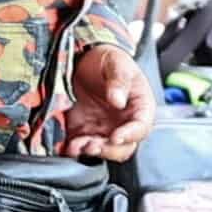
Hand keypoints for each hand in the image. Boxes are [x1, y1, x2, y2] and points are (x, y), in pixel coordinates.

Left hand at [52, 28, 155, 158]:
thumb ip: (119, 80)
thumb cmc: (107, 60)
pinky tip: (69, 145)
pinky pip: (81, 148)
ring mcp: (104, 129)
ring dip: (91, 152)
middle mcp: (124, 123)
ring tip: (78, 145)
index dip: (130, 135)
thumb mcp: (116, 63)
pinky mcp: (84, 132)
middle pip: (124, 148)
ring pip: (104, 151)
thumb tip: (118, 100)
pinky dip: (75, 150)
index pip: (141, 127)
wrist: (83, 58)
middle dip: (109, 150)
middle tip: (93, 145)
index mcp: (140, 107)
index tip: (116, 137)